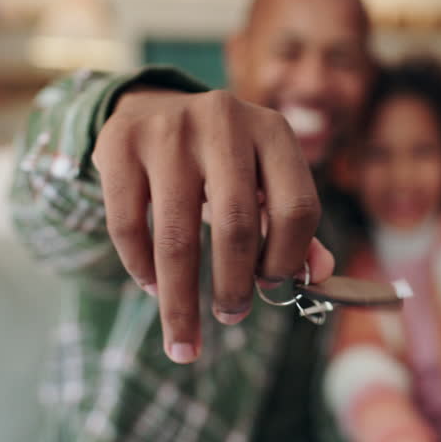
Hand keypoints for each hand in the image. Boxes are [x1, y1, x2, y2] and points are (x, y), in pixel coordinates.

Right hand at [92, 88, 333, 362]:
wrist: (150, 106)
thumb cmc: (220, 159)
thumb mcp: (262, 177)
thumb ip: (293, 224)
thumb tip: (321, 275)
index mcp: (273, 130)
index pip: (297, 207)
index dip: (288, 258)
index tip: (270, 286)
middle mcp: (224, 120)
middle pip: (237, 225)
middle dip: (234, 286)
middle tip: (231, 316)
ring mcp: (168, 130)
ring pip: (176, 235)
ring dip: (181, 298)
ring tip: (185, 335)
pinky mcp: (119, 143)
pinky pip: (127, 225)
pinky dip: (139, 268)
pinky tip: (151, 287)